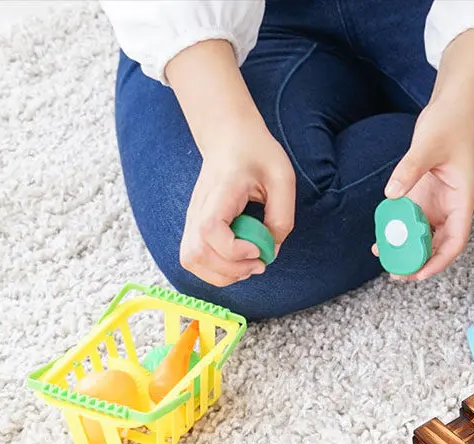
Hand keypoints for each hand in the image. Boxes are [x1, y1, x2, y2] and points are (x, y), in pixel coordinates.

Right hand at [180, 121, 295, 286]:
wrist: (229, 137)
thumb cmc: (257, 154)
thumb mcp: (282, 179)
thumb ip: (282, 217)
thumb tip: (270, 251)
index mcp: (221, 192)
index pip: (210, 230)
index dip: (233, 251)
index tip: (257, 249)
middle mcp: (199, 207)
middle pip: (195, 254)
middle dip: (230, 270)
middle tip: (258, 263)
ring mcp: (192, 218)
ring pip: (190, 260)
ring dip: (222, 275)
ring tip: (247, 265)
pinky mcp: (194, 227)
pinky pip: (195, 259)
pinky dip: (216, 270)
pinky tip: (237, 262)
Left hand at [376, 99, 473, 280]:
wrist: (453, 105)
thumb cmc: (451, 122)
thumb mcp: (428, 144)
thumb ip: (409, 170)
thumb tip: (391, 195)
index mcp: (462, 201)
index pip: (455, 241)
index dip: (439, 261)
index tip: (419, 274)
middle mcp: (452, 207)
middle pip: (439, 245)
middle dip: (420, 262)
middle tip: (396, 273)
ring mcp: (438, 202)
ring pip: (425, 235)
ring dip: (408, 249)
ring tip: (385, 259)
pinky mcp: (426, 195)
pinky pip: (412, 219)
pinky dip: (400, 230)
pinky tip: (382, 236)